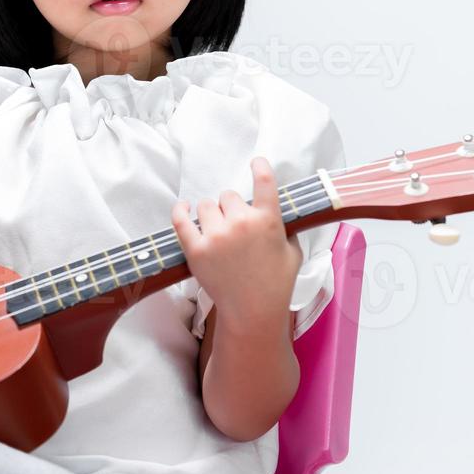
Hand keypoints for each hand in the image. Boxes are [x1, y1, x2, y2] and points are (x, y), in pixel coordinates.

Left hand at [172, 157, 301, 333]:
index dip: (260, 167)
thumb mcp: (293, 252)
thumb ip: (286, 228)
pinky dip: (180, 211)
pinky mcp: (196, 248)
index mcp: (269, 221)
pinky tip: (183, 207)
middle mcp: (241, 223)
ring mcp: (216, 235)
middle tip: (235, 227)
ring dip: (211, 213)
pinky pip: (180, 219)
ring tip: (217, 230)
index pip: (264, 182)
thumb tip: (278, 214)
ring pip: (206, 205)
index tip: (256, 161)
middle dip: (232, 207)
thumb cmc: (277, 283)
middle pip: (229, 196)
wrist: (252, 311)